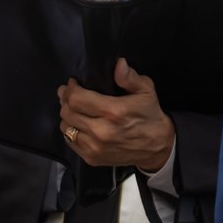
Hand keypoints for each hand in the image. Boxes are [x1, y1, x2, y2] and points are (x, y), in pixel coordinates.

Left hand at [58, 59, 174, 171]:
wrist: (157, 147)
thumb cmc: (150, 116)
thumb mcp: (146, 91)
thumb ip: (130, 77)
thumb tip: (119, 64)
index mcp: (113, 112)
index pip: (76, 99)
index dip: (70, 89)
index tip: (73, 84)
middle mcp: (101, 132)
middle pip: (68, 112)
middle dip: (65, 100)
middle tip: (69, 94)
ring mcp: (95, 148)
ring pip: (65, 128)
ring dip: (67, 116)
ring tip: (73, 109)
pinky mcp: (92, 158)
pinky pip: (70, 142)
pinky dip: (70, 131)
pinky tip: (78, 124)